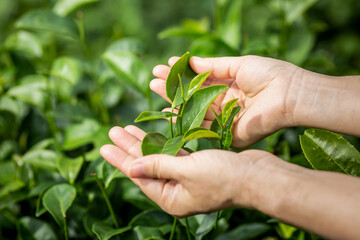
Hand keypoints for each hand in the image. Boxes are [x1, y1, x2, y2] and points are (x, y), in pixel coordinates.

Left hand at [100, 125, 281, 216]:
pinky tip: (154, 133)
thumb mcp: (187, 171)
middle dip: (129, 148)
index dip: (120, 159)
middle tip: (112, 131)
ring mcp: (188, 179)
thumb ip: (158, 167)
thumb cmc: (224, 176)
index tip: (104, 146)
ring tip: (126, 129)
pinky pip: (175, 154)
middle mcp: (177, 191)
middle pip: (146, 166)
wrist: (259, 176)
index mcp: (172, 199)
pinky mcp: (199, 167)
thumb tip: (129, 170)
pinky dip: (164, 143)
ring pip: (159, 158)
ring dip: (144, 143)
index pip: (139, 177)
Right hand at [151, 56, 301, 147]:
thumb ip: (214, 65)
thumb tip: (190, 61)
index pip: (200, 81)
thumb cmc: (269, 75)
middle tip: (152, 79)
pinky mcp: (227, 133)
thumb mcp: (239, 64)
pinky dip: (185, 118)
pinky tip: (169, 110)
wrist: (289, 94)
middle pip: (194, 96)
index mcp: (230, 86)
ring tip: (154, 87)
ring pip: (194, 110)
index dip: (182, 75)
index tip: (164, 67)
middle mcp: (224, 103)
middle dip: (173, 87)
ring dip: (174, 100)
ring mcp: (224, 119)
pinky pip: (202, 126)